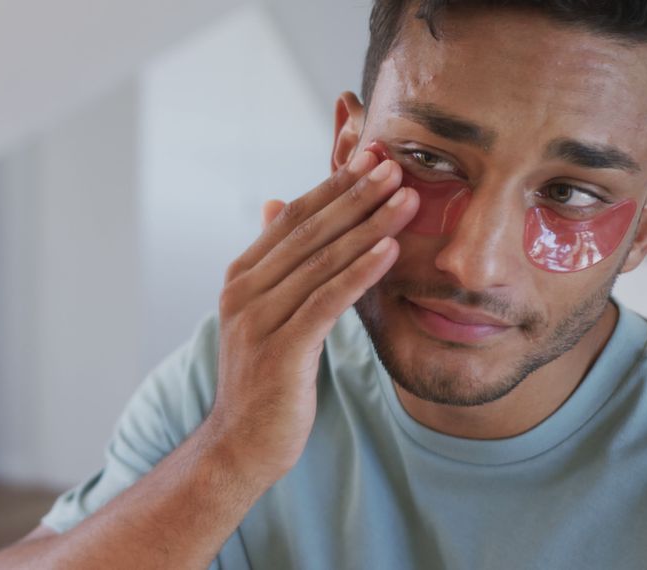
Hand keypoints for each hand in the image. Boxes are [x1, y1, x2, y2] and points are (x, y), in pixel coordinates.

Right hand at [204, 152, 418, 484]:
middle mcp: (244, 291)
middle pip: (309, 232)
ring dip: (368, 227)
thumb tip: (276, 204)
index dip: (334, 185)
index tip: (373, 157)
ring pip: (322, 262)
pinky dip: (359, 273)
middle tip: (397, 165)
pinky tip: (389, 251)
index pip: (293, 218)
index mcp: (242, 276)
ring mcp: (259, 320)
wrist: (240, 441)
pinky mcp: (281, 350)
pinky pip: (326, 302)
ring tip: (406, 200)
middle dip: (357, 196)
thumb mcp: (264, 312)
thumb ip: (274, 261)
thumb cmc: (263, 378)